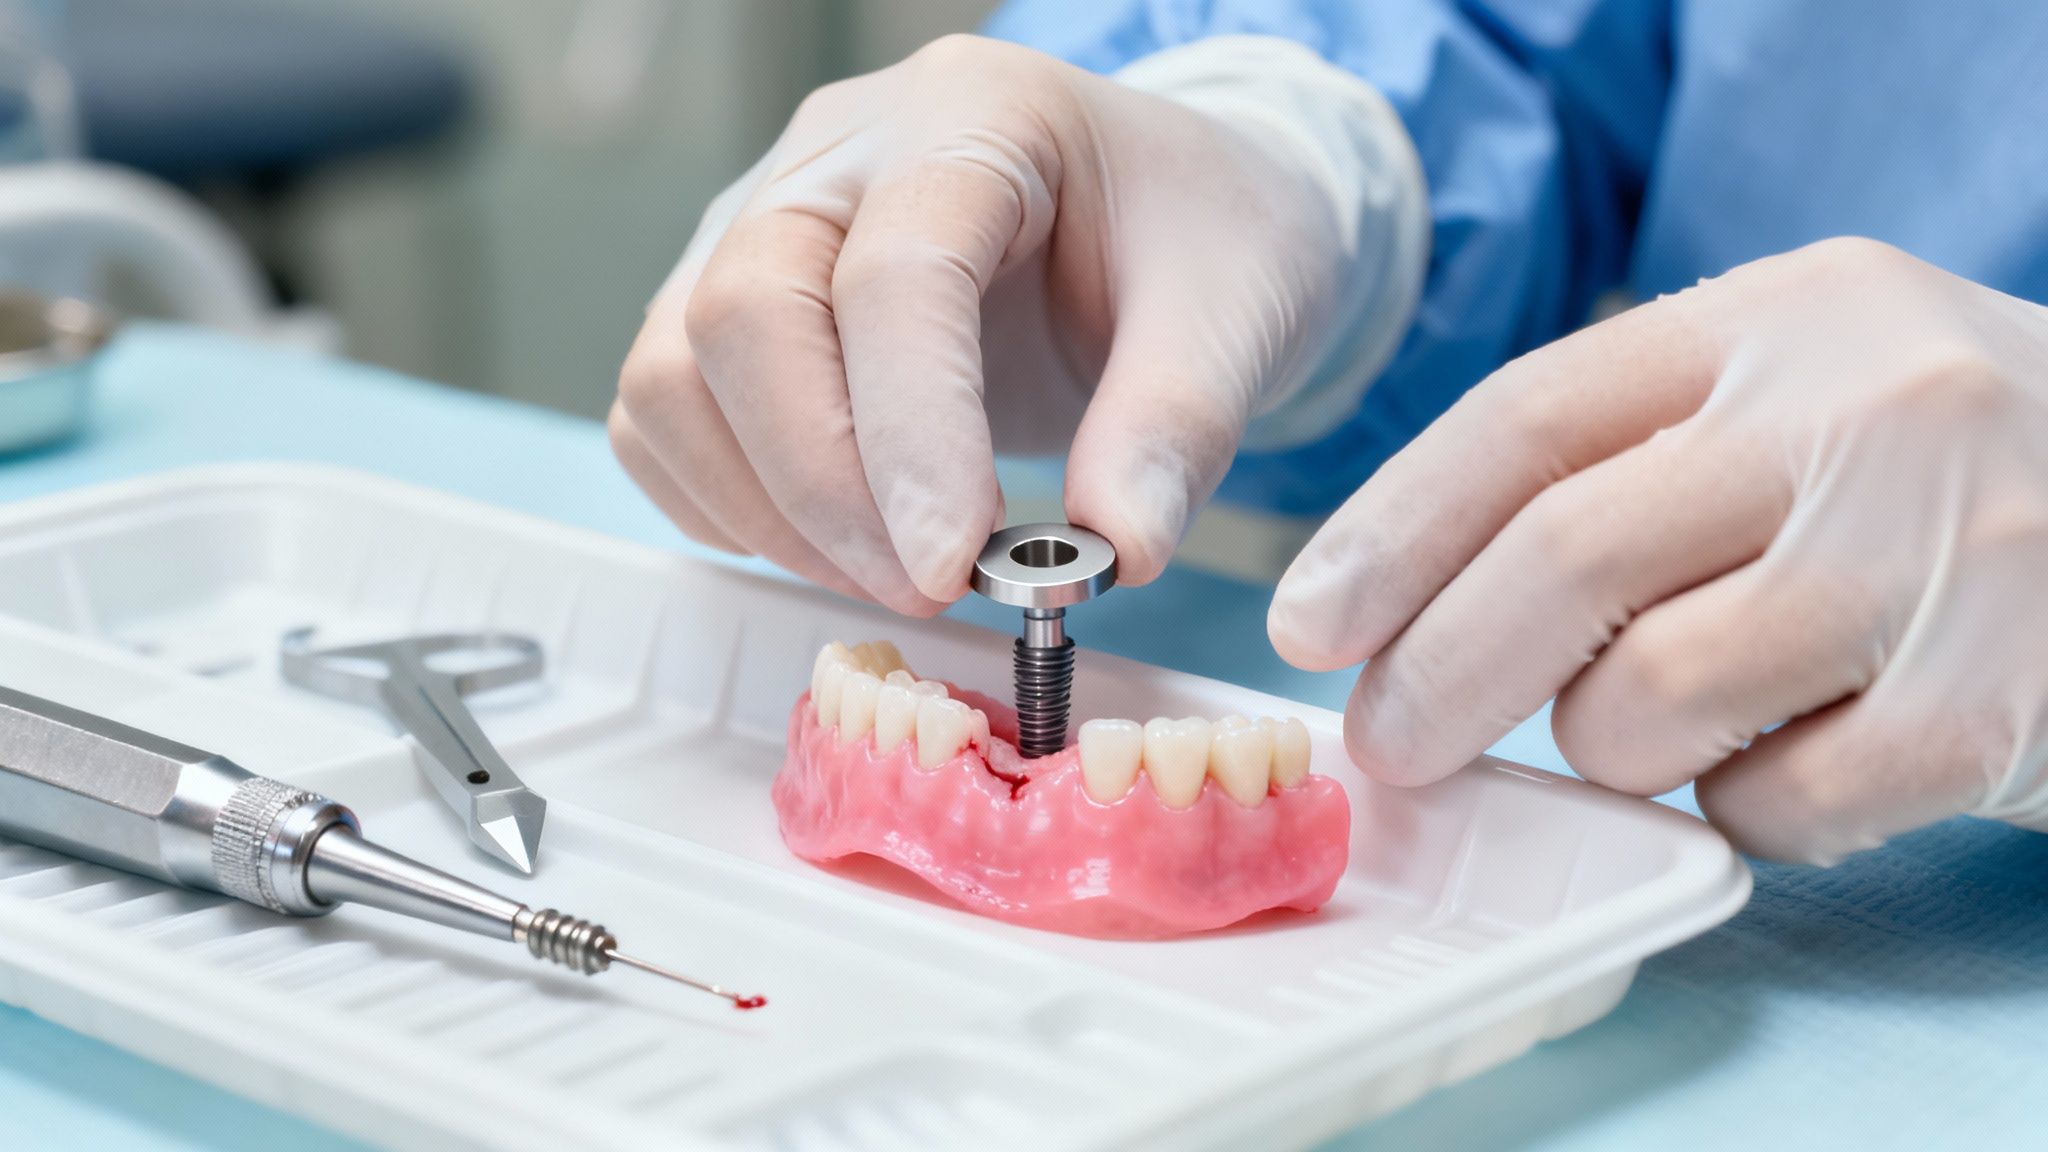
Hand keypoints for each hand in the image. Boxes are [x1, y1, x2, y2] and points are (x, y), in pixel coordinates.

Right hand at [613, 34, 1422, 613]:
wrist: (1157, 212)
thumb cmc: (1194, 236)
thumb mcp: (1238, 309)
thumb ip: (1177, 426)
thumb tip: (1114, 553)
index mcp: (974, 118)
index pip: (895, 276)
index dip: (911, 436)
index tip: (954, 566)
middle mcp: (837, 154)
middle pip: (743, 315)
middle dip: (822, 489)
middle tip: (930, 588)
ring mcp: (760, 223)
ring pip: (674, 375)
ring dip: (768, 513)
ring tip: (895, 575)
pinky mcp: (726, 303)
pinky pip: (665, 421)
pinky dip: (731, 509)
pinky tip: (840, 545)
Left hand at [1269, 238, 2047, 863]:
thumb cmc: (1925, 474)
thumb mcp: (1786, 400)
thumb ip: (1617, 468)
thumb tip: (1389, 614)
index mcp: (1780, 316)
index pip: (1526, 419)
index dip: (1388, 533)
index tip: (1304, 624)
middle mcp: (1867, 408)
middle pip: (1566, 557)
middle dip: (1439, 673)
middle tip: (1393, 743)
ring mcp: (1950, 550)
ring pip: (1651, 701)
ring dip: (1610, 750)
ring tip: (1659, 728)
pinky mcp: (2001, 702)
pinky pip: (1777, 802)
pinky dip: (1740, 811)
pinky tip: (1775, 767)